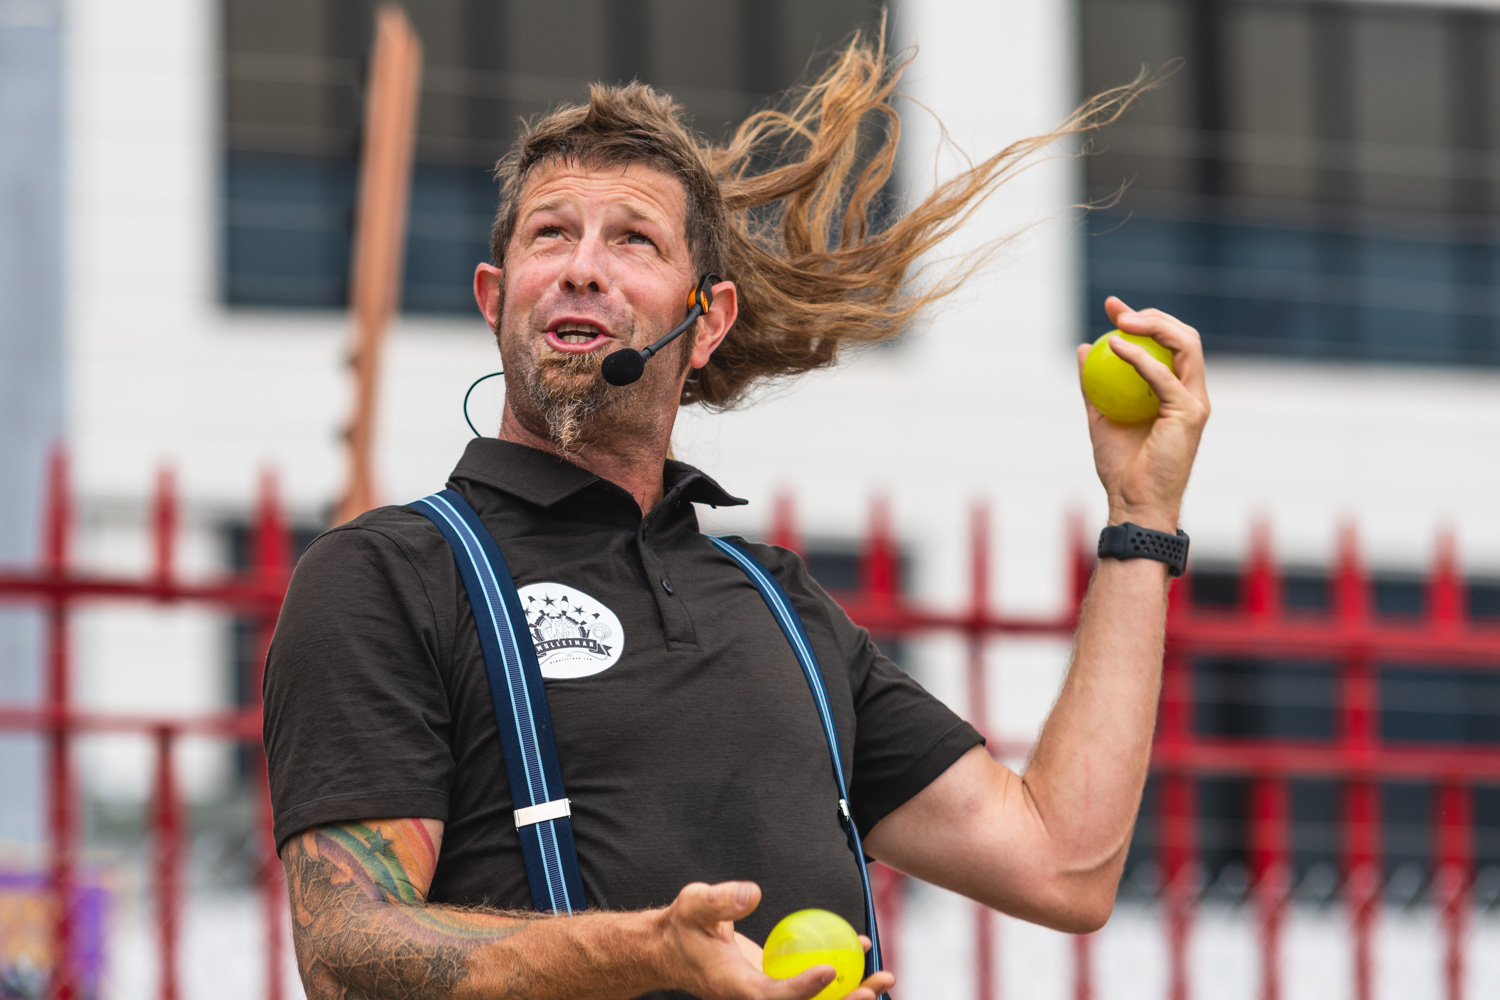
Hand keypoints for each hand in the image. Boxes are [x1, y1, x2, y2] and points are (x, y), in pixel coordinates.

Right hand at [657, 882, 894, 999]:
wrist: (672, 950)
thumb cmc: (683, 925)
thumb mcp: (694, 905)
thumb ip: (719, 901)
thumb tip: (752, 893)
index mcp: (734, 987)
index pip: (771, 996)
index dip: (801, 989)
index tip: (830, 970)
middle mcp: (755, 998)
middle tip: (874, 987)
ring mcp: (767, 994)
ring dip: (851, 994)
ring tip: (885, 976)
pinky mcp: (775, 984)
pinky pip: (812, 985)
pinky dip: (839, 974)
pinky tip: (861, 949)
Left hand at [1077, 297, 1210, 531]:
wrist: (1132, 501)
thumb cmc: (1121, 467)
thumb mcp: (1100, 417)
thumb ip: (1094, 385)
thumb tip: (1082, 350)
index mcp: (1176, 392)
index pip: (1169, 344)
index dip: (1144, 320)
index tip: (1113, 309)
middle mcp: (1192, 393)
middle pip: (1184, 337)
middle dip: (1152, 314)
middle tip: (1116, 308)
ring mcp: (1195, 402)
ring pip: (1186, 345)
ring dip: (1153, 325)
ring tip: (1119, 321)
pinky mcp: (1189, 414)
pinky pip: (1164, 376)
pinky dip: (1140, 358)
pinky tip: (1115, 346)